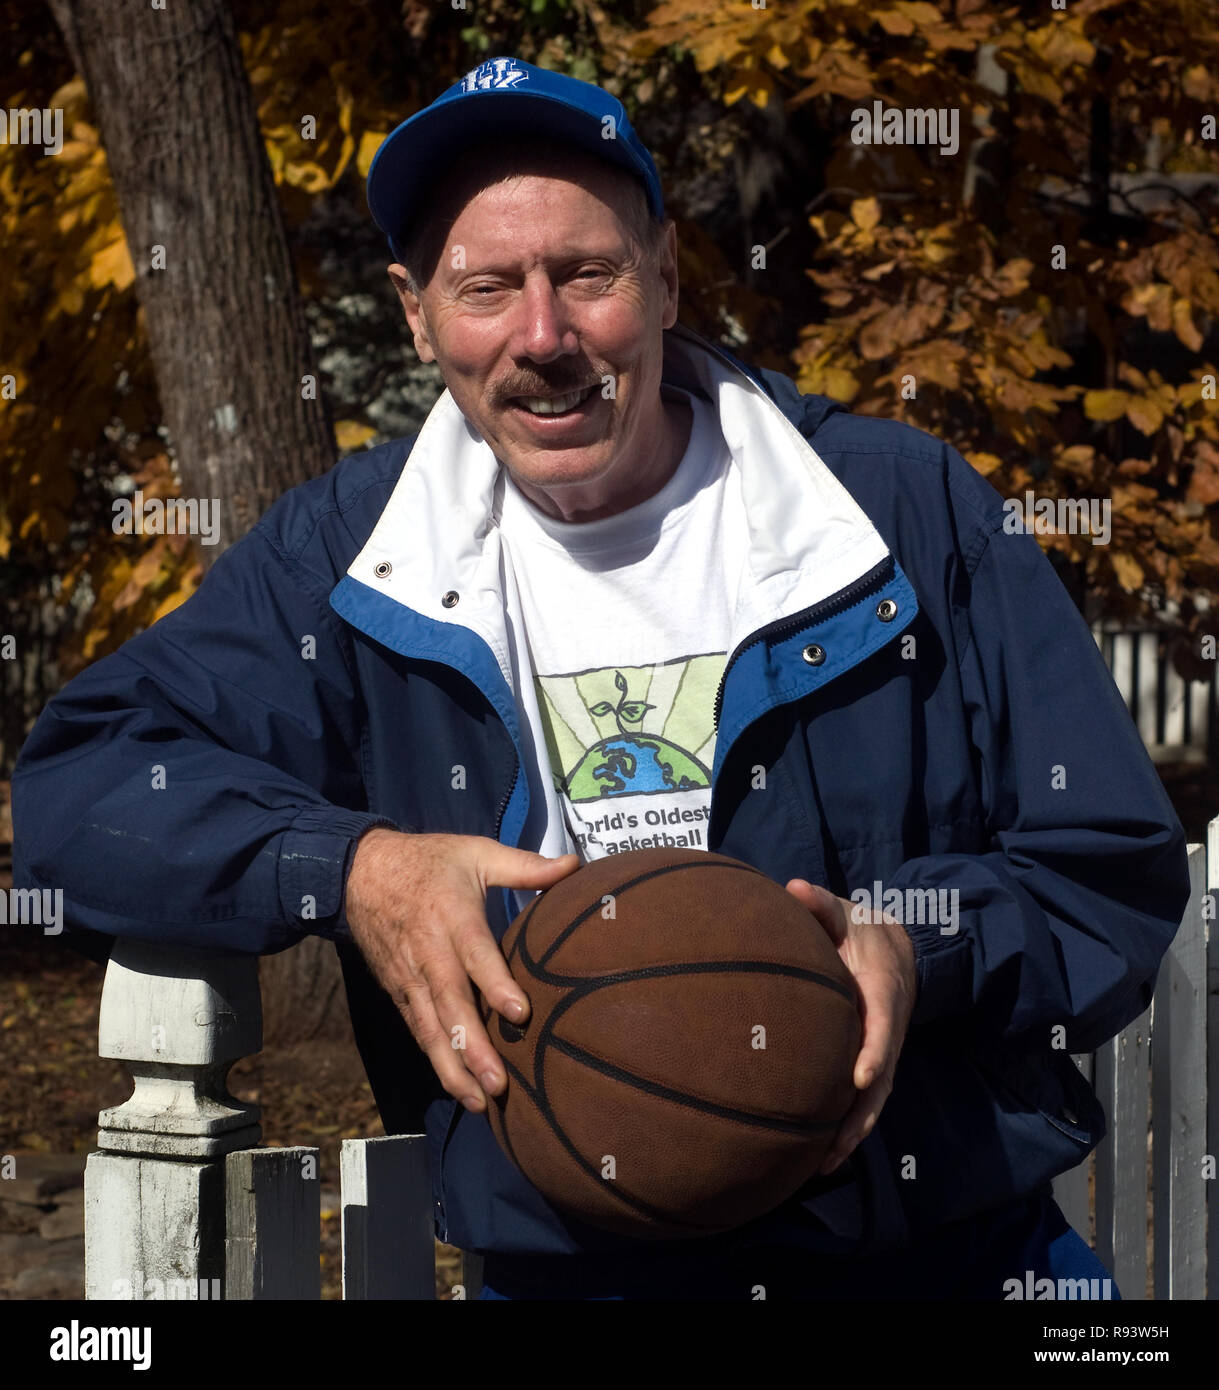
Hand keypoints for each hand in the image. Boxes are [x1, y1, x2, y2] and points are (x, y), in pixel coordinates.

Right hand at [344, 828, 579, 1113]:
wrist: (359, 871)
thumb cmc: (428, 861)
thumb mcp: (476, 852)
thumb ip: (525, 866)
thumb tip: (576, 866)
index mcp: (452, 917)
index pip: (475, 956)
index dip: (495, 985)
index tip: (521, 1014)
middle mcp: (429, 954)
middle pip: (450, 1005)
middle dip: (473, 1048)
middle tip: (498, 1084)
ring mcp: (410, 977)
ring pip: (430, 1029)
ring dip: (453, 1067)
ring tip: (480, 1102)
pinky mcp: (399, 992)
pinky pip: (419, 1030)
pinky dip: (436, 1060)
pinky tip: (458, 1087)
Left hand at [784, 879, 917, 1174]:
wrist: (897, 945)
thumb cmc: (860, 928)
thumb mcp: (844, 912)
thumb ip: (820, 904)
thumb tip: (793, 888)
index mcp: (883, 989)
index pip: (883, 1023)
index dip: (875, 1051)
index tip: (862, 1078)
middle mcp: (889, 1026)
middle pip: (882, 1078)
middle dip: (862, 1114)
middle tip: (834, 1146)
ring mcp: (885, 1048)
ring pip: (875, 1098)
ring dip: (854, 1131)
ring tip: (823, 1165)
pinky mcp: (874, 1059)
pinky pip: (866, 1098)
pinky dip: (849, 1125)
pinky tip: (821, 1154)